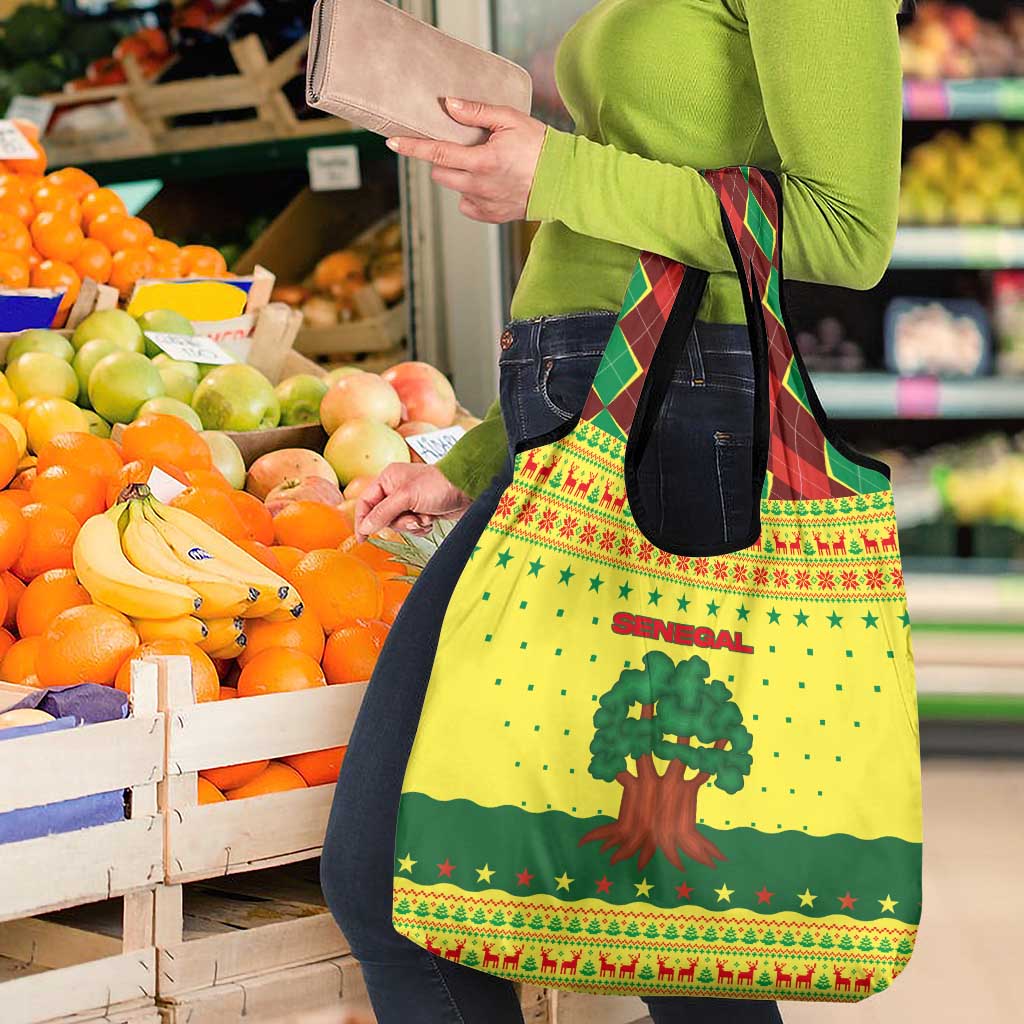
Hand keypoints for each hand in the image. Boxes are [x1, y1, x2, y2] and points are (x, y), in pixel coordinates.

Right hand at [354, 463, 472, 541]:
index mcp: (388, 479)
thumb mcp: (406, 497)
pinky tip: (431, 520)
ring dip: (412, 525)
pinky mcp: (421, 511)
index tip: (362, 538)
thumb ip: (383, 512)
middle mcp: (396, 489)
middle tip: (413, 519)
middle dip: (399, 522)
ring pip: (398, 524)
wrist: (467, 489)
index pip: (366, 502)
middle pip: (382, 517)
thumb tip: (365, 527)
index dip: (362, 520)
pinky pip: (412, 527)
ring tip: (425, 517)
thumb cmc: (438, 485)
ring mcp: (409, 501)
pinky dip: (421, 527)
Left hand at [385, 96, 546, 222]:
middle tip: (460, 147)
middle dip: (441, 159)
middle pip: (440, 173)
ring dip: (458, 175)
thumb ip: (476, 112)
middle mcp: (479, 186)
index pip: (437, 153)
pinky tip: (488, 183)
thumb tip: (448, 105)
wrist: (564, 181)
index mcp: (482, 161)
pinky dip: (471, 193)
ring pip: (454, 188)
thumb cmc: (540, 146)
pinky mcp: (491, 216)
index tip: (393, 143)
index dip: (412, 147)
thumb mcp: (510, 119)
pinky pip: (467, 205)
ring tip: (481, 164)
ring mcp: (484, 204)